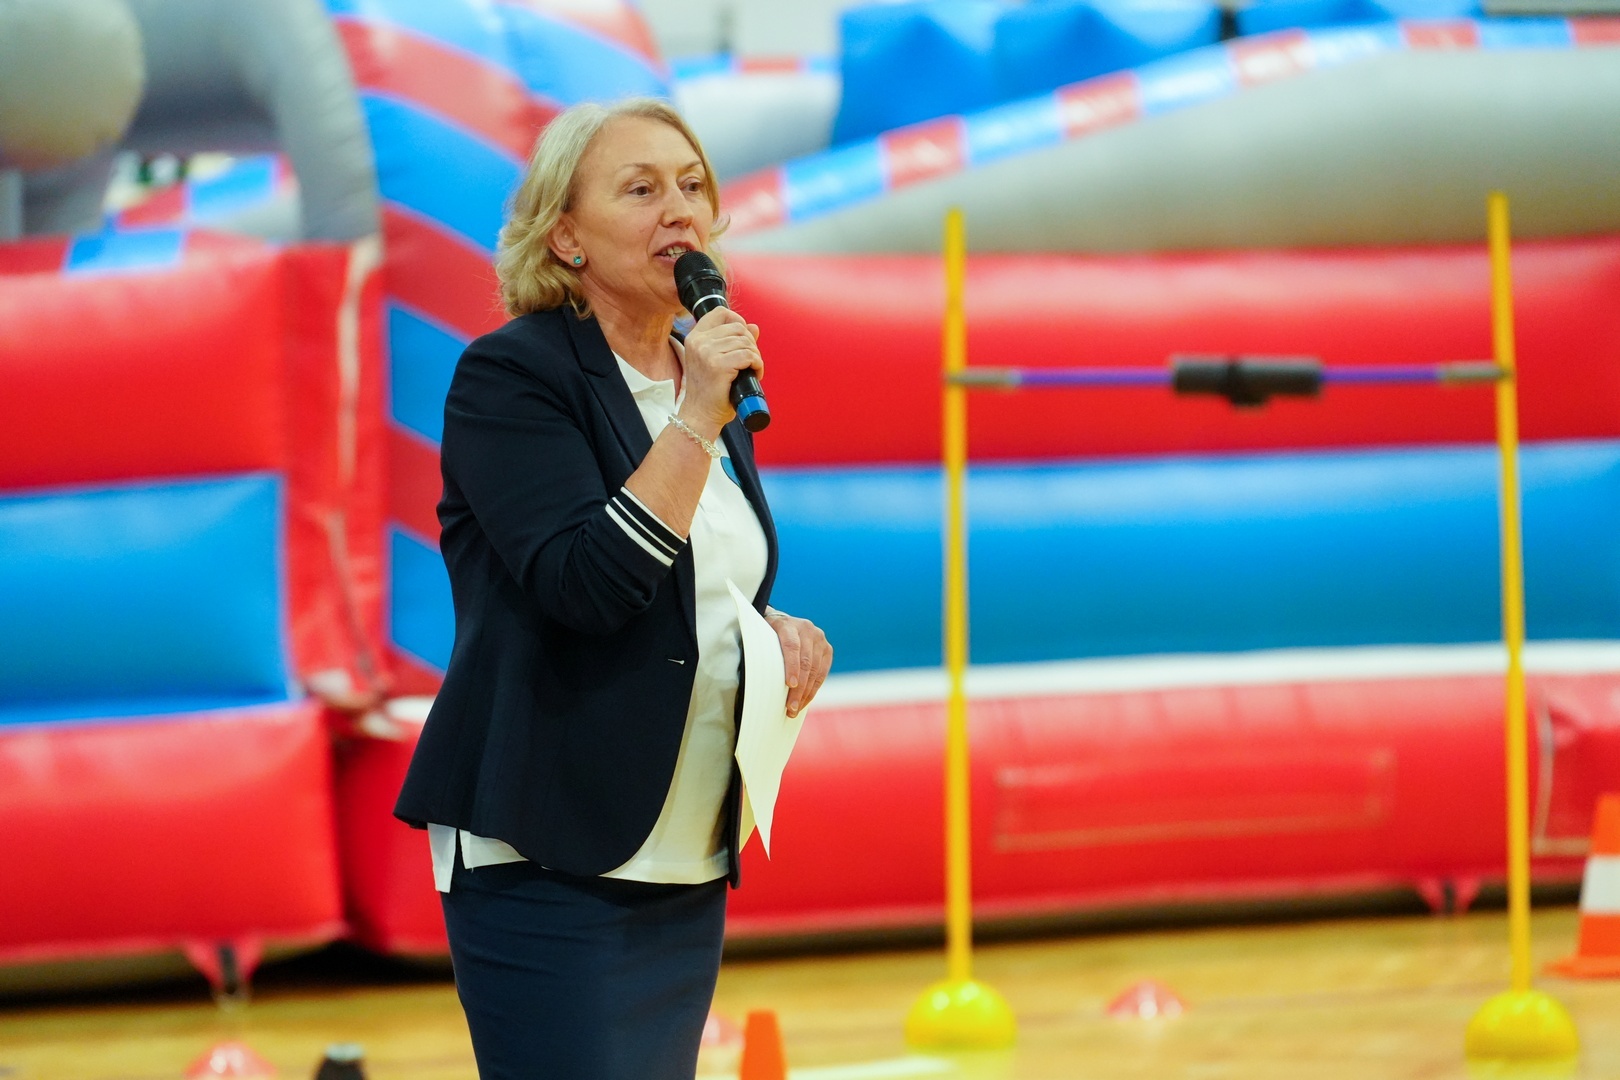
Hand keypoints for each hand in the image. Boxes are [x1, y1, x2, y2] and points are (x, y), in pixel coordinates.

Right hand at [677, 307, 761, 435]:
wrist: (701, 415)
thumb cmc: (710, 391)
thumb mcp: (717, 361)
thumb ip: (733, 342)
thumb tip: (754, 327)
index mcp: (695, 337)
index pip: (720, 312)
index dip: (737, 321)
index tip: (743, 338)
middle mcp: (699, 342)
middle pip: (738, 327)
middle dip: (751, 343)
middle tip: (751, 361)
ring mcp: (707, 352)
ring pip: (745, 342)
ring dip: (755, 356)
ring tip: (752, 369)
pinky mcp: (718, 365)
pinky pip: (748, 356)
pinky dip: (757, 365)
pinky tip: (754, 373)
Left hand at [765, 610, 831, 717]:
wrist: (783, 623)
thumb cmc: (768, 636)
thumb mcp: (762, 638)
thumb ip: (761, 653)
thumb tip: (754, 680)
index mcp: (787, 624)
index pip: (791, 646)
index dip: (792, 666)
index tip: (790, 685)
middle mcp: (806, 629)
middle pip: (805, 662)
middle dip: (799, 688)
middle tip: (790, 708)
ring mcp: (819, 639)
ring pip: (815, 670)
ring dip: (806, 693)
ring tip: (796, 709)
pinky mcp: (827, 649)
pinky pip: (822, 673)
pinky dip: (813, 689)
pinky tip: (805, 701)